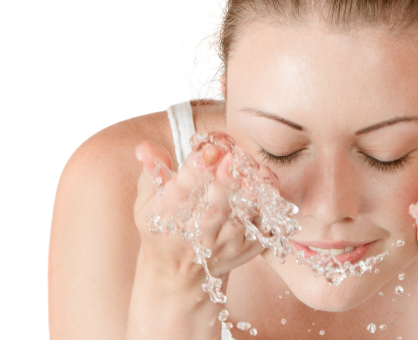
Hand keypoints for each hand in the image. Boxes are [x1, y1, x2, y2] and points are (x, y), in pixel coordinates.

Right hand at [133, 133, 265, 287]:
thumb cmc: (163, 226)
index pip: (180, 194)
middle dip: (224, 182)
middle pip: (214, 209)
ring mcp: (226, 244)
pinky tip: (266, 182)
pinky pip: (263, 227)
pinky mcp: (248, 248)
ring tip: (254, 169)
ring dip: (250, 193)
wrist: (179, 273)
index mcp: (168, 218)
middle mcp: (198, 234)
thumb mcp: (147, 200)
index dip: (194, 171)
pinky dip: (268, 205)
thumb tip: (145, 147)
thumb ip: (151, 170)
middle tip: (233, 158)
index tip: (208, 150)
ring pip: (242, 218)